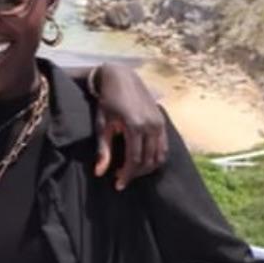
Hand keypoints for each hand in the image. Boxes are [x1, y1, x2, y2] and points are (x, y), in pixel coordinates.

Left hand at [91, 63, 167, 189]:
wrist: (122, 78)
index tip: (118, 184)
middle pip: (148, 160)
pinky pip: (164, 147)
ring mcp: (159, 123)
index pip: (134, 159)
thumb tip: (99, 173)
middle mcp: (151, 125)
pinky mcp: (162, 121)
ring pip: (159, 156)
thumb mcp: (102, 124)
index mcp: (135, 126)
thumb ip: (103, 150)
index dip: (127, 175)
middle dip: (135, 173)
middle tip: (121, 177)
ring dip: (147, 168)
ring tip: (132, 170)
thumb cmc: (108, 101)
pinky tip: (143, 160)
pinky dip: (156, 158)